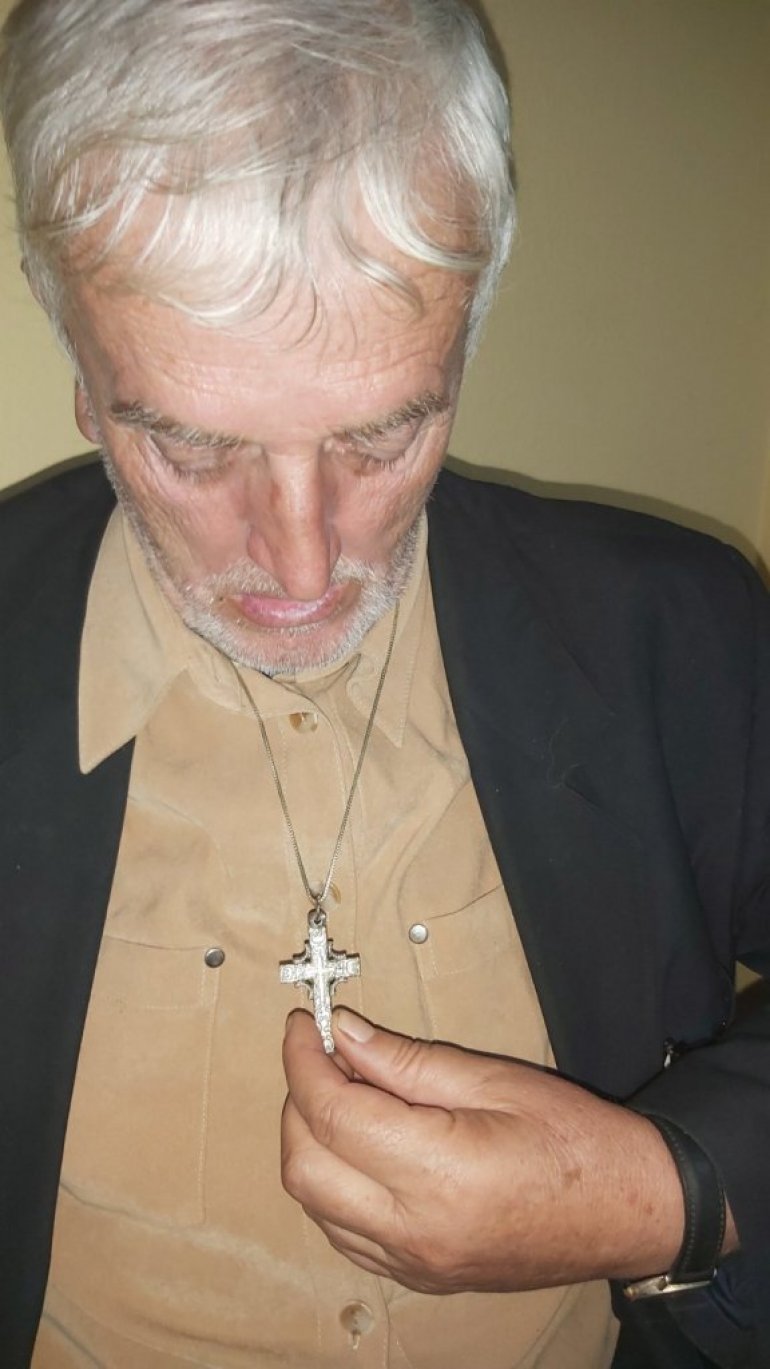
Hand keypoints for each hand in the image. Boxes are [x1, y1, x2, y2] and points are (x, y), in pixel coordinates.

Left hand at [281, 1008, 689, 1293]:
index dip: (304, 1061)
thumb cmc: (576, 1139)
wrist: (630, 1211)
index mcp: (439, 1174)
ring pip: (315, 1204)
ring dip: (309, 1144)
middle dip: (297, 1101)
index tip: (302, 1025)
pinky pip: (344, 1232)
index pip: (332, 1113)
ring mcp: (414, 1263)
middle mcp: (416, 1230)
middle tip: (319, 1054)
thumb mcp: (493, 1078)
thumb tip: (343, 1034)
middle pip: (305, 1165)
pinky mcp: (420, 1277)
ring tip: (341, 1094)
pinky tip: (358, 1147)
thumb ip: (406, 1060)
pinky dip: (332, 1185)